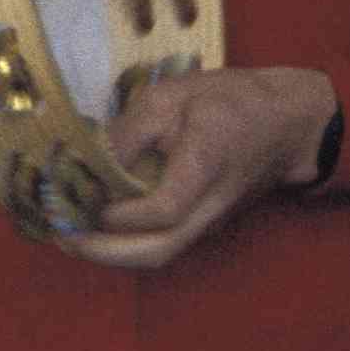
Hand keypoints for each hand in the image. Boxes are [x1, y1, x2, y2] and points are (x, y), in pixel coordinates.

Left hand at [61, 65, 336, 271]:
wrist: (290, 124)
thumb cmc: (232, 101)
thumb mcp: (174, 96)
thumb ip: (130, 131)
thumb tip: (86, 161)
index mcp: (205, 167)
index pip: (163, 211)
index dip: (120, 213)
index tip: (85, 198)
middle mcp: (209, 207)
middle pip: (157, 252)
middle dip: (103, 252)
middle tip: (59, 235)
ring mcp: (208, 222)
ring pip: (159, 255)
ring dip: (111, 254)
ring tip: (69, 234)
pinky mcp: (203, 225)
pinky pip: (163, 244)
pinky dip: (127, 244)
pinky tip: (97, 225)